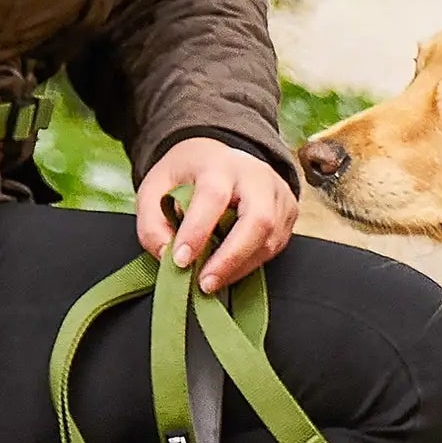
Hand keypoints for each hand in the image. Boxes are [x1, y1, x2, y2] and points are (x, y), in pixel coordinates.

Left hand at [136, 137, 297, 293]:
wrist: (220, 159)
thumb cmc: (188, 175)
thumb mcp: (155, 188)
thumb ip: (152, 223)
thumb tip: (166, 256)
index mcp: (220, 164)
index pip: (214, 197)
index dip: (197, 231)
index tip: (180, 261)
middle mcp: (256, 175)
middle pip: (258, 220)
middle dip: (231, 258)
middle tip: (205, 284)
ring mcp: (279, 193)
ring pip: (271, 239)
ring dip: (240, 266)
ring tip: (211, 280)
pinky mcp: (290, 211)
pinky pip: (276, 245)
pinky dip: (251, 263)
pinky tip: (229, 268)